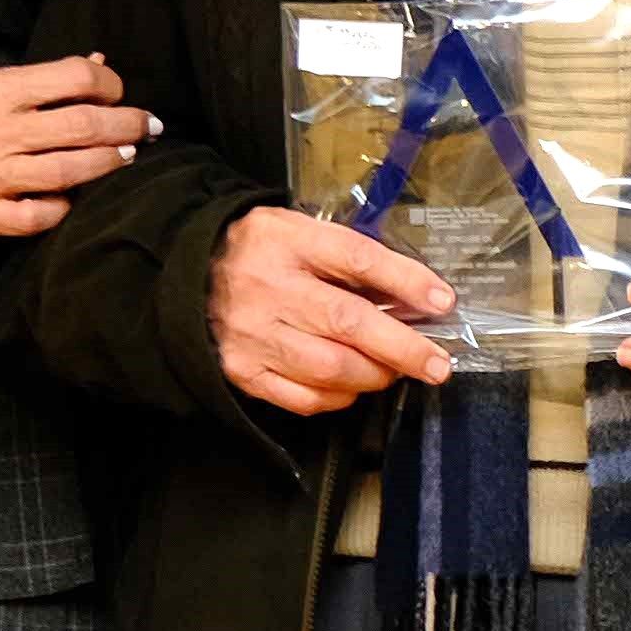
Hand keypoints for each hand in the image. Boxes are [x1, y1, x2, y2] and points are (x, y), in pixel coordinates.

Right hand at [0, 55, 157, 237]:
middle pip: (84, 128)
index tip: (116, 90)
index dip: (108, 83)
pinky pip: (39, 217)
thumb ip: (34, 79)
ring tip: (126, 155)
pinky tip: (73, 197)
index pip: (74, 79)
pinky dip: (64, 207)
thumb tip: (95, 66)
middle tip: (148, 126)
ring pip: (71, 173)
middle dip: (127, 125)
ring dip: (109, 163)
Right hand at [212, 206, 453, 413]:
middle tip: (437, 363)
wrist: (187, 275)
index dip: (405, 282)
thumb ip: (352, 259)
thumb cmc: (261, 253)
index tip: (443, 301)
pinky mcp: (243, 371)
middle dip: (403, 348)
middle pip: (348, 322)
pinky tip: (353, 385)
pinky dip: (340, 397)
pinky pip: (305, 398)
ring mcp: (253, 334)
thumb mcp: (301, 233)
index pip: (356, 259)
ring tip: (394, 370)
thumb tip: (418, 297)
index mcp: (286, 241)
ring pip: (330, 368)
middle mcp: (267, 288)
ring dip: (375, 375)